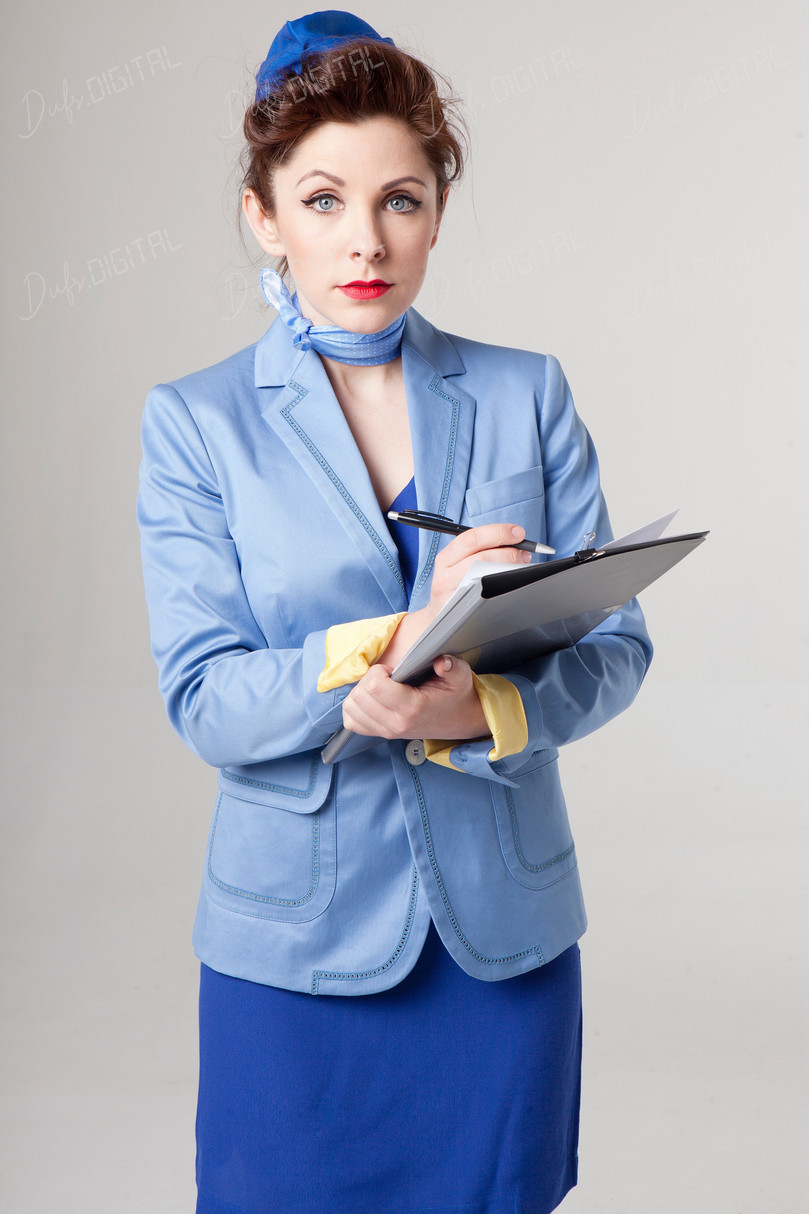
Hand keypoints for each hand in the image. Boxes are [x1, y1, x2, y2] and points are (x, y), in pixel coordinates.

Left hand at [342, 654, 487, 741]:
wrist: (461, 720)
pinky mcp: (382, 735)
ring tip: (379, 687)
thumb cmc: (456, 695)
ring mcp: (387, 732)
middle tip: (385, 677)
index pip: (374, 687)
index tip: (392, 670)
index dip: (378, 671)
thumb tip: (441, 662)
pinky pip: (352, 722)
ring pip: (351, 709)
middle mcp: (396, 724)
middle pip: (359, 697)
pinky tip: (372, 698)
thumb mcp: (460, 676)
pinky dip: (355, 707)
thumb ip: (452, 666)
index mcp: (412, 708)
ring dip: (359, 692)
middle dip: (368, 679)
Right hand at [381, 522, 532, 668]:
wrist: (438, 621)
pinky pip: (487, 598)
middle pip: (480, 558)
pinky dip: (504, 588)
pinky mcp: (461, 613)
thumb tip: (515, 541)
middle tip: (524, 555)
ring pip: (484, 577)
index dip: (497, 532)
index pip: (471, 538)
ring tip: (520, 569)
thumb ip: (481, 551)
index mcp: (445, 558)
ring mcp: (452, 596)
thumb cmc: (455, 589)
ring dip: (508, 570)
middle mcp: (444, 576)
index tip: (518, 532)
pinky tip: (511, 586)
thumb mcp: (457, 565)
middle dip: (508, 553)